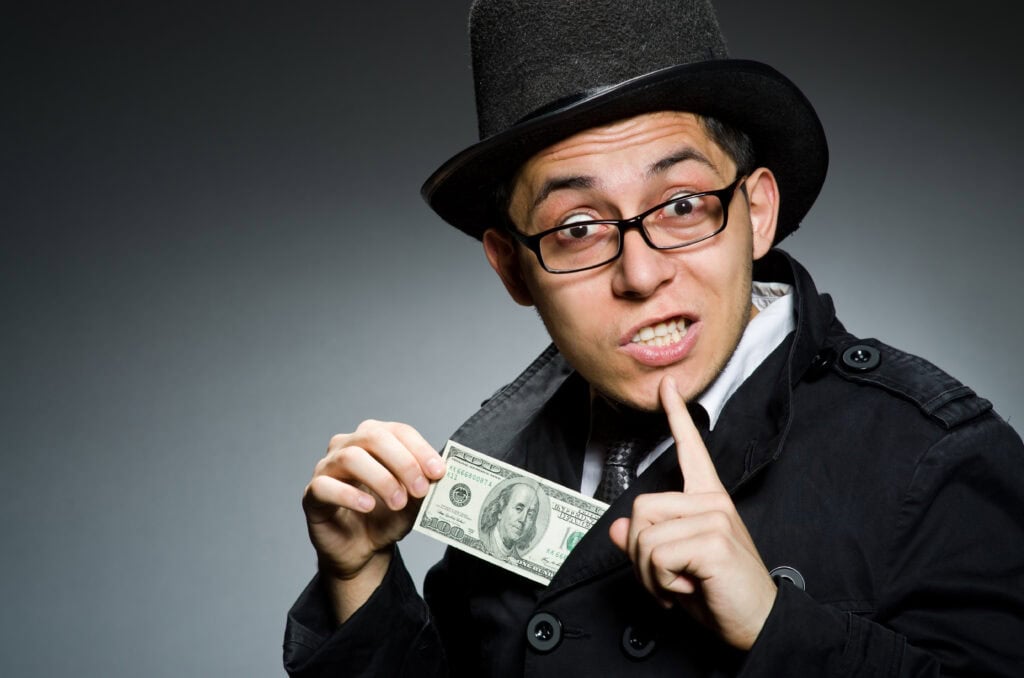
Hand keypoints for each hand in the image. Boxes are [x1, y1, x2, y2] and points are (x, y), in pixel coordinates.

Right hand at [302, 419, 444, 620]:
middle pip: (374, 437)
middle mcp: (348, 445)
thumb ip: (424, 485)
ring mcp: (327, 467)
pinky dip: (350, 495)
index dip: (420, 449)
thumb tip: (440, 474)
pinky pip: (326, 486)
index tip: (439, 472)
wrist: (361, 549)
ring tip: (398, 502)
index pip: (398, 431)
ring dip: (381, 479)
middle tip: (420, 489)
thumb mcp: (413, 501)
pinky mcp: (312, 493)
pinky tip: (368, 506)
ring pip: (351, 457)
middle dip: (403, 462)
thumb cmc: (385, 517)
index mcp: (375, 439)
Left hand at [608, 376, 776, 649]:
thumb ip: (645, 544)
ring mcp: (715, 517)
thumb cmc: (719, 594)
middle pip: (639, 509)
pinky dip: (661, 583)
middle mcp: (712, 501)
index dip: (676, 416)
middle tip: (667, 577)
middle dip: (639, 554)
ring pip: (644, 535)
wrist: (759, 624)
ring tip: (679, 585)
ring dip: (650, 572)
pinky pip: (657, 555)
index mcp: (707, 500)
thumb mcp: (673, 566)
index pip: (690, 450)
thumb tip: (617, 529)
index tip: (666, 386)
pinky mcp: (713, 539)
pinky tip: (688, 588)